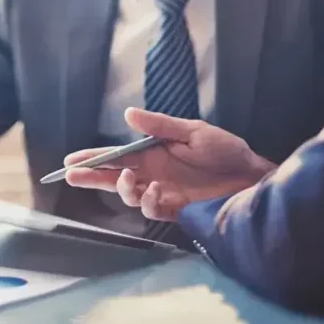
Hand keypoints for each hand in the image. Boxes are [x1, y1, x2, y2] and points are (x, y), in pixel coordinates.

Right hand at [64, 108, 274, 220]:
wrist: (252, 176)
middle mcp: (152, 173)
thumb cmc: (224, 150)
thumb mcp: (192, 131)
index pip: (116, 155)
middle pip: (113, 178)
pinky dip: (148, 200)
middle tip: (72, 176)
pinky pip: (152, 209)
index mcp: (152, 153)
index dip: (93, 158)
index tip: (71, 160)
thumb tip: (128, 115)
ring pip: (129, 195)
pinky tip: (154, 190)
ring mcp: (163, 192)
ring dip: (121, 188)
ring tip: (125, 178)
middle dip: (92, 177)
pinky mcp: (176, 209)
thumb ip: (159, 125)